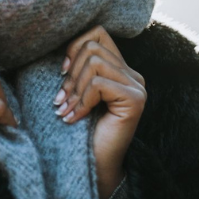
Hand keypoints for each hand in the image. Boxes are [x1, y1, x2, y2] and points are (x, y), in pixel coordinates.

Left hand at [53, 26, 145, 198]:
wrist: (93, 165)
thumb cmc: (80, 130)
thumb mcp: (76, 91)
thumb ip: (77, 66)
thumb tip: (62, 45)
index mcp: (121, 68)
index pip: (97, 33)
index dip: (74, 47)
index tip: (62, 74)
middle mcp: (133, 74)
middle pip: (93, 46)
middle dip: (70, 73)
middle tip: (61, 100)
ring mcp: (137, 87)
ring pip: (94, 62)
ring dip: (74, 88)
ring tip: (66, 109)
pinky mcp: (135, 100)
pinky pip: (99, 83)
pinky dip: (81, 101)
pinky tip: (75, 118)